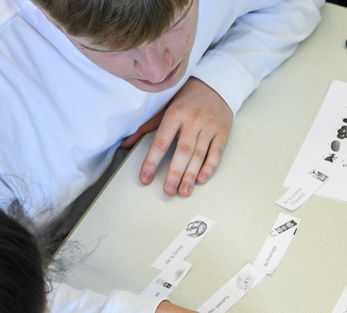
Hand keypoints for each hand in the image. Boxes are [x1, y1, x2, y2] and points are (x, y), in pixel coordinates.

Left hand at [132, 78, 233, 196]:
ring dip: (191, 175)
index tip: (145, 178)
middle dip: (175, 173)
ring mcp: (208, 127)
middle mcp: (192, 120)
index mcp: (175, 114)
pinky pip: (216, 152)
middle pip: (183, 150)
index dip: (152, 161)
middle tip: (168, 191)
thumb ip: (146, 128)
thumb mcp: (165, 109)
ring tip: (183, 192)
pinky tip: (201, 180)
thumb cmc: (186, 100)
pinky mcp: (222, 132)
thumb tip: (125, 145)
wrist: (215, 85)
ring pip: (199, 154)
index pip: (161, 141)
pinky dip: (209, 167)